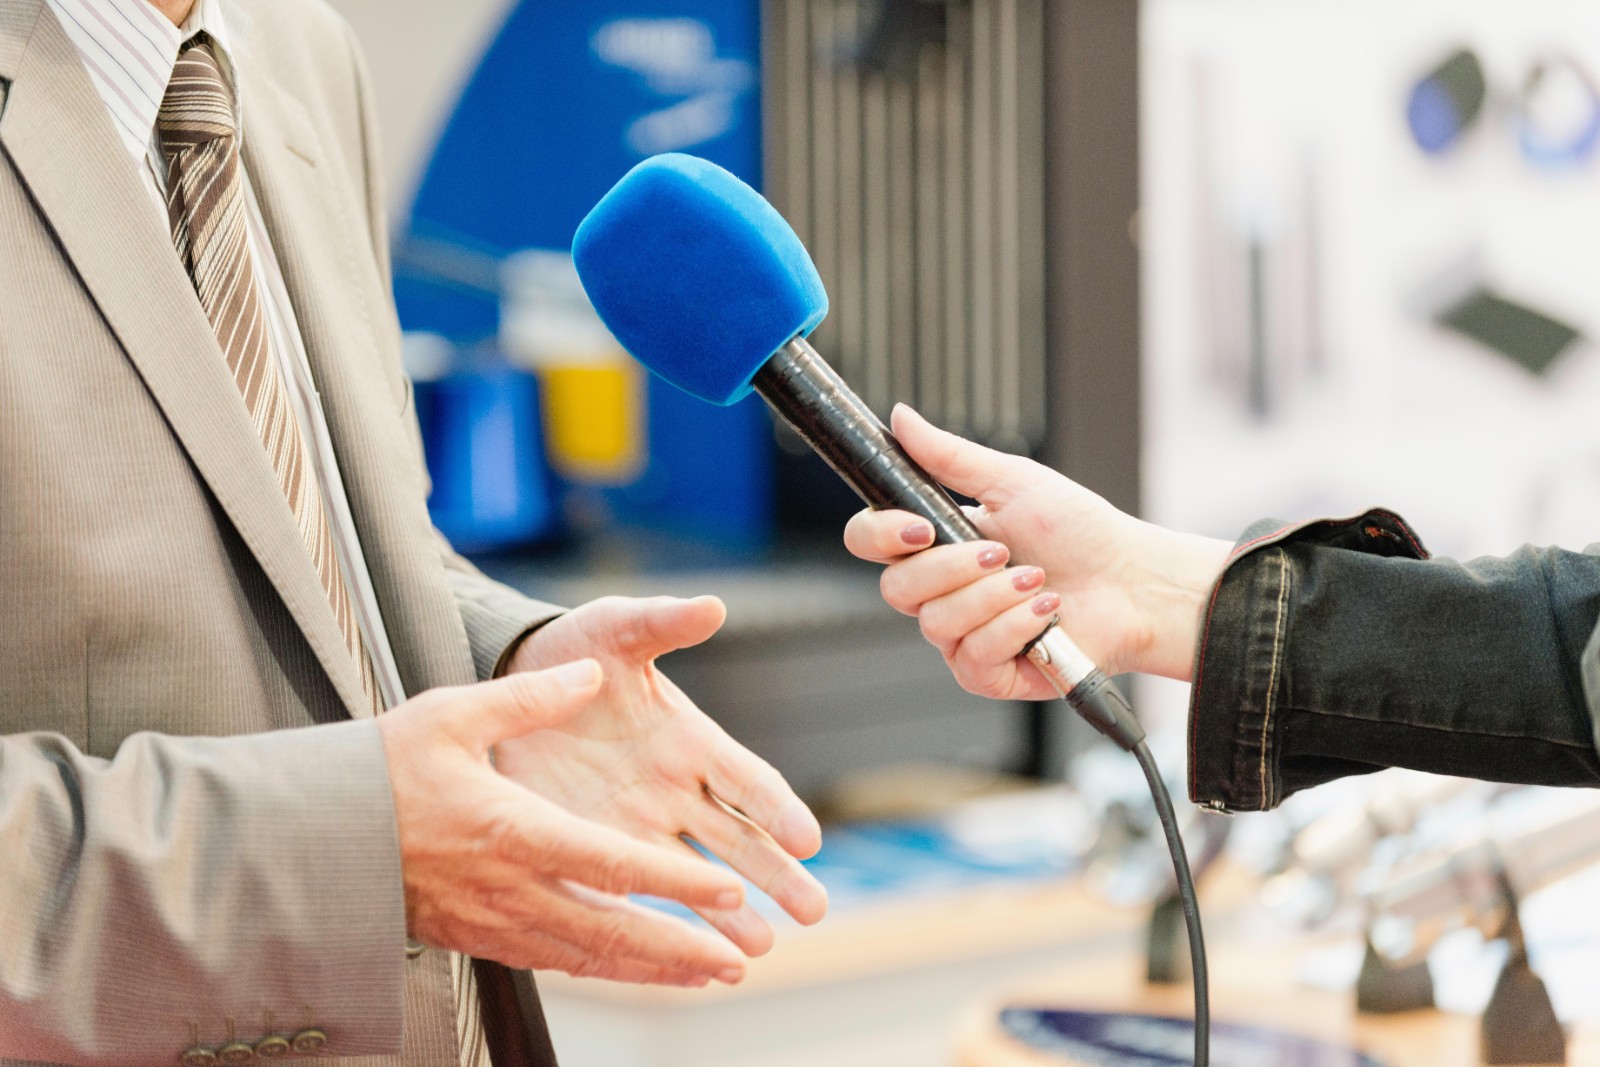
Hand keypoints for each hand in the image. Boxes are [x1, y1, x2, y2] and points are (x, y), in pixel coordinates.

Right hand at [377, 661, 751, 987]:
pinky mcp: (481, 938)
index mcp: (513, 830)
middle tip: (739, 962)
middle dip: (681, 949)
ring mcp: (495, 922)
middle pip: (612, 930)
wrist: (309, 840)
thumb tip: (587, 674)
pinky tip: (639, 971)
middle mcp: (511, 888)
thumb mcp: (449, 715)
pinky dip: (608, 971)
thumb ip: (526, 697)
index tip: (724, 891)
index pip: (610, 864)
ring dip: (654, 970)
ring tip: (711, 975)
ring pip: (590, 957)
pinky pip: (557, 962)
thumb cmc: (379, 772)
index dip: (673, 884)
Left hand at [496, 596, 826, 957]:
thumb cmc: (577, 648)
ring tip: (763, 951)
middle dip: (777, 875)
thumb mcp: (616, 629)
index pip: (747, 778)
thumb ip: (662, 622)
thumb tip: (711, 605)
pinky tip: (693, 959)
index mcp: (691, 739)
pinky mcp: (600, 850)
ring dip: (733, 914)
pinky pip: (642, 894)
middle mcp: (677, 791)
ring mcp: (642, 826)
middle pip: (740, 840)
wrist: (514, 681)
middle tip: (814, 911)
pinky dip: (669, 926)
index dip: (777, 807)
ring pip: (700, 879)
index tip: (807, 838)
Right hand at [843, 405, 1230, 697]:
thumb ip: (949, 455)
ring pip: (936, 624)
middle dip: (953, 568)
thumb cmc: (1080, 531)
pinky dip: (1013, 628)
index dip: (880, 535)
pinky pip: (972, 657)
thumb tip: (900, 417)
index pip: (871, 541)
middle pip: (896, 589)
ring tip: (1037, 580)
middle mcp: (940, 591)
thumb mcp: (1013, 481)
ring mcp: (961, 635)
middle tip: (1001, 553)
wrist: (1133, 582)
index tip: (919, 527)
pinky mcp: (988, 673)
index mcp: (935, 542)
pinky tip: (1046, 614)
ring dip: (993, 597)